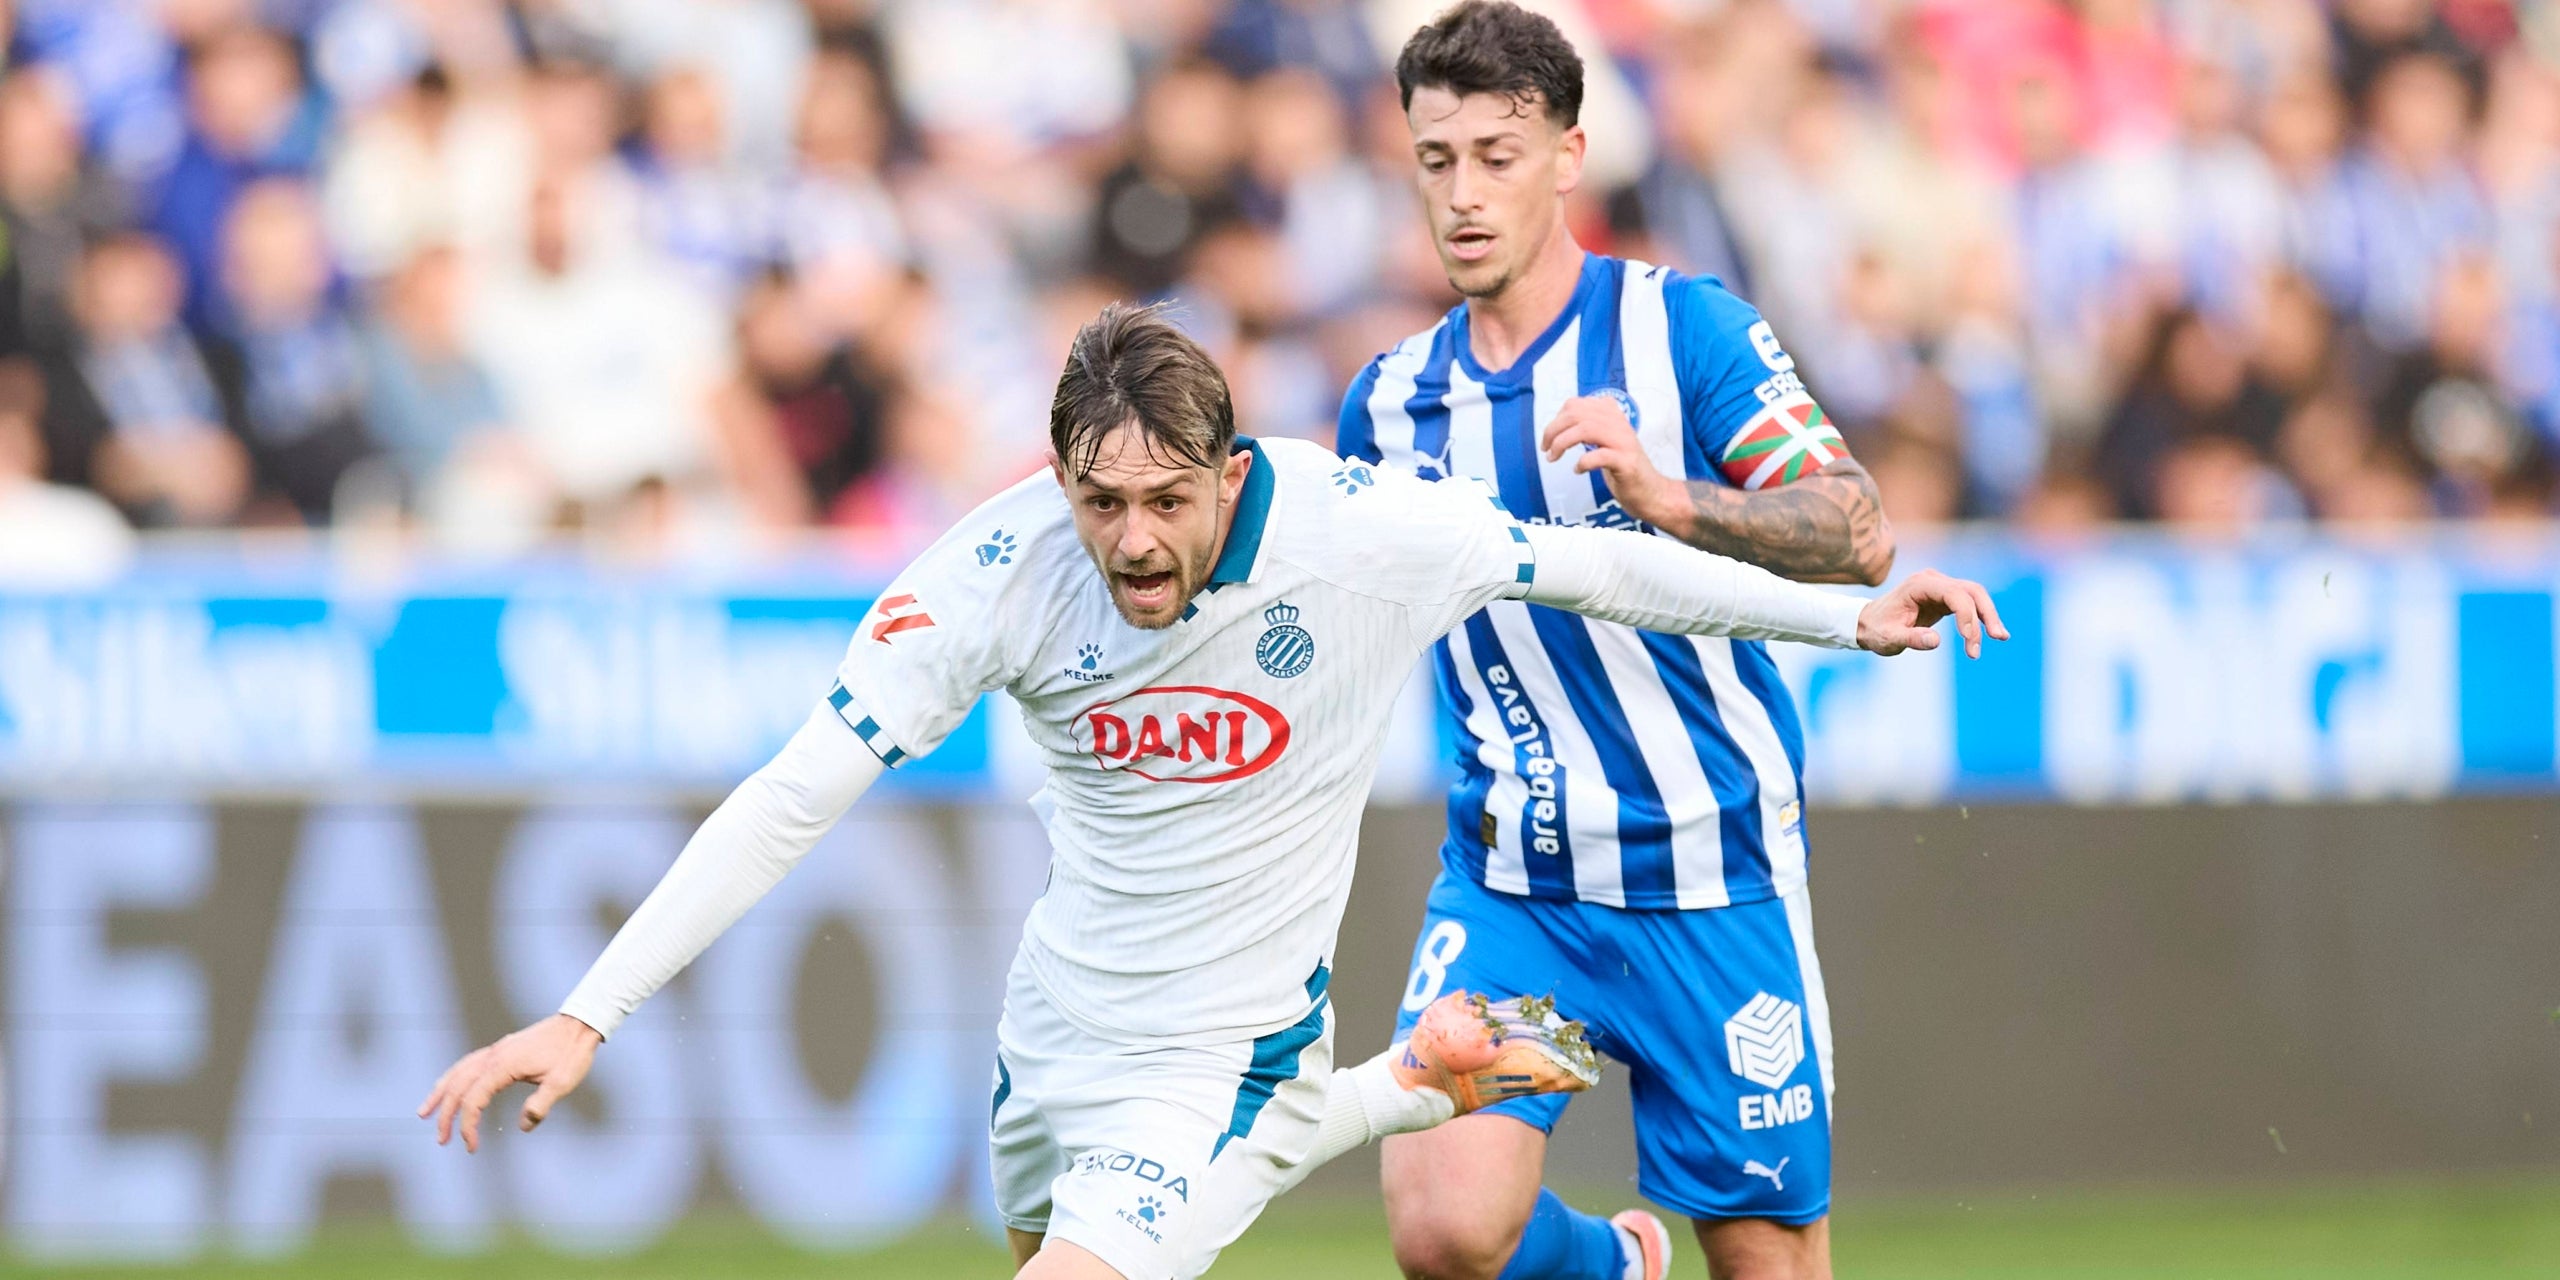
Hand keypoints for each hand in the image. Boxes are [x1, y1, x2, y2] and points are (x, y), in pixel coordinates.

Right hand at [418, 1013, 601, 1152]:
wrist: (579, 1025)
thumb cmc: (571, 1053)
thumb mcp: (562, 1082)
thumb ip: (541, 1105)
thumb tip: (523, 1126)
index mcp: (503, 1066)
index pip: (473, 1100)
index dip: (467, 1126)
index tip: (471, 1146)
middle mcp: (493, 1056)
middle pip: (457, 1086)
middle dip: (446, 1115)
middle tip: (441, 1140)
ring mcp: (495, 1050)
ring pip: (457, 1072)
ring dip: (440, 1093)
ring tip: (425, 1112)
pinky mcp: (500, 1049)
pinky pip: (467, 1064)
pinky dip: (453, 1078)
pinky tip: (451, 1086)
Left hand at [1541, 395, 1682, 528]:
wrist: (1649, 491)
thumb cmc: (1621, 466)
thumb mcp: (1603, 440)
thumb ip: (1587, 427)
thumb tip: (1558, 423)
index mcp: (1612, 415)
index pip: (1576, 404)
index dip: (1556, 419)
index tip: (1549, 437)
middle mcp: (1619, 424)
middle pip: (1577, 415)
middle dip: (1553, 431)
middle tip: (1546, 449)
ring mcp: (1624, 442)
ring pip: (1586, 429)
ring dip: (1562, 443)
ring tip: (1554, 458)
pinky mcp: (1627, 463)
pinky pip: (1600, 456)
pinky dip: (1583, 462)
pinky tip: (1578, 470)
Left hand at [1856, 568, 2008, 657]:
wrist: (1868, 623)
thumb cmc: (1877, 630)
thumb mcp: (1889, 638)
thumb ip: (1911, 639)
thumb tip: (1936, 641)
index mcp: (1919, 584)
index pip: (1954, 594)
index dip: (1967, 615)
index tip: (1970, 639)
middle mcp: (1933, 580)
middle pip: (1971, 591)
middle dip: (1986, 614)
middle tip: (1996, 638)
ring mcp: (1940, 587)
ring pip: (1975, 596)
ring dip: (1988, 616)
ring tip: (2000, 638)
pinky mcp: (1945, 597)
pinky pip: (1969, 604)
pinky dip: (1981, 618)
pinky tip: (1992, 633)